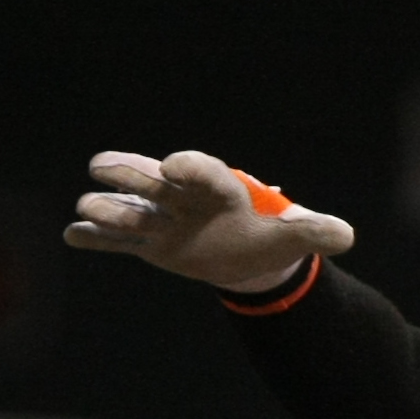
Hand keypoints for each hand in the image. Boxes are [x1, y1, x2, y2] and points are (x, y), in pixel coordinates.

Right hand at [64, 150, 353, 294]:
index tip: (172, 166)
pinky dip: (96, 239)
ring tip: (86, 211)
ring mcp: (162, 218)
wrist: (247, 252)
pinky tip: (72, 237)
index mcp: (218, 187)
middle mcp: (183, 196)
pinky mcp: (150, 242)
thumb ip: (316, 230)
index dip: (187, 166)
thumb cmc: (269, 235)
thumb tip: (347, 235)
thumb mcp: (295, 235)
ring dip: (108, 211)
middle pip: (152, 181)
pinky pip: (119, 240)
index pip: (201, 169)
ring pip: (131, 211)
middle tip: (103, 168)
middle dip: (129, 175)